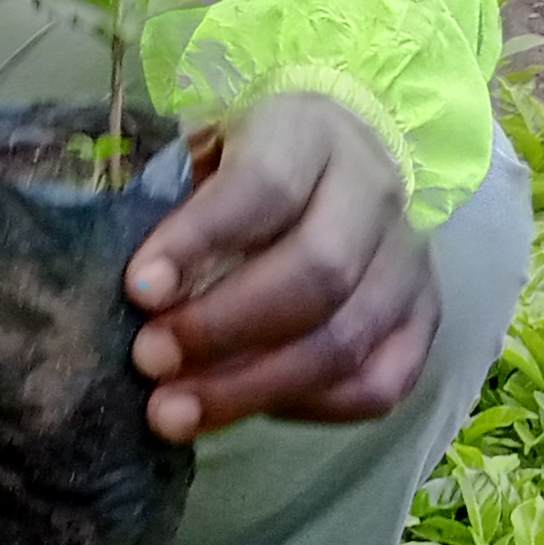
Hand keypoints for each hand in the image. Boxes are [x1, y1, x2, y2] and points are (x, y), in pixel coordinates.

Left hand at [122, 92, 434, 444]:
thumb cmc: (239, 160)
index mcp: (309, 131)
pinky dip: (309, 407)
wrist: (331, 158)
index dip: (199, 241)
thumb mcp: (199, 151)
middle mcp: (374, 190)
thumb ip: (166, 201)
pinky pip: (378, 384)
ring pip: (345, 341)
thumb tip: (119, 285)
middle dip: (222, 328)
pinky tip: (247, 408)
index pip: (264, 186)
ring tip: (172, 413)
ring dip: (252, 387)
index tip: (137, 289)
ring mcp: (409, 259)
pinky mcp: (423, 317)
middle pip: (315, 274)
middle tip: (148, 361)